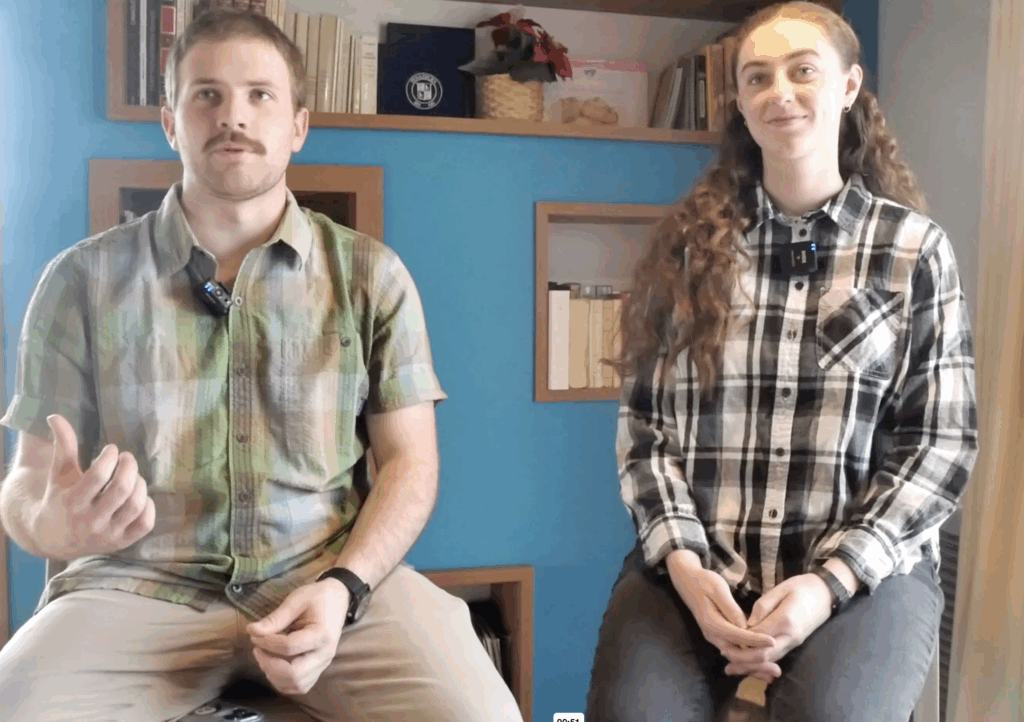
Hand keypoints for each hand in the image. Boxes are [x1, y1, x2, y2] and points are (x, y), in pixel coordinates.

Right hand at [30, 414, 155, 559]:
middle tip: (127, 458)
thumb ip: (62, 445)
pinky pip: (145, 524)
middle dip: (130, 467)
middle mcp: (90, 522)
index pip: (98, 476)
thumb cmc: (60, 497)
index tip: (112, 449)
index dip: (110, 457)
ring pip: (135, 505)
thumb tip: (56, 416)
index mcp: (72, 502)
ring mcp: (107, 535)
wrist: (53, 537)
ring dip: (140, 484)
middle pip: (121, 490)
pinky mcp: (121, 543)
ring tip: (133, 476)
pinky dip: (149, 506)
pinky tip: (140, 495)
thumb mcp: (59, 473)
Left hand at [246, 579, 349, 694]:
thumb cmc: (317, 597)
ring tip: (264, 656)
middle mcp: (324, 654)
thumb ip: (275, 618)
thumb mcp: (296, 600)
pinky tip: (273, 666)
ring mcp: (322, 664)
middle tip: (257, 649)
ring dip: (274, 675)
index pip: (289, 647)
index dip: (267, 642)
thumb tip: (252, 630)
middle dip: (269, 664)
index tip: (254, 633)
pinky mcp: (318, 669)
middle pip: (294, 673)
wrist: (337, 599)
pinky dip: (283, 681)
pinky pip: (300, 686)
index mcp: (321, 634)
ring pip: (296, 684)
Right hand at [666, 550, 780, 682]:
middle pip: (736, 653)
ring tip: (773, 670)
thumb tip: (745, 626)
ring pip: (736, 655)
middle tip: (776, 669)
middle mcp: (712, 634)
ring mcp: (715, 636)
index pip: (737, 636)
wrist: (688, 582)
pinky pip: (735, 650)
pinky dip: (749, 657)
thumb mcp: (718, 589)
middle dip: (757, 661)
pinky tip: (763, 661)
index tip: (773, 642)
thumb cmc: (704, 582)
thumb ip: (731, 609)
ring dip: (754, 664)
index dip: (756, 640)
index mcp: (711, 623)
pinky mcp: (719, 635)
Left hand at [723, 574, 832, 676]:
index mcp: (785, 621)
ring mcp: (794, 642)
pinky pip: (776, 657)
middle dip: (742, 659)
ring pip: (770, 661)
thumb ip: (763, 606)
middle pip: (763, 656)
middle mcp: (790, 637)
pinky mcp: (794, 644)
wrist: (827, 593)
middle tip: (723, 654)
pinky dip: (761, 664)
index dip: (739, 640)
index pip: (757, 637)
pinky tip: (748, 665)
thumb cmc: (802, 587)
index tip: (723, 638)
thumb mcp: (780, 589)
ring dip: (750, 665)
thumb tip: (747, 623)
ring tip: (730, 667)